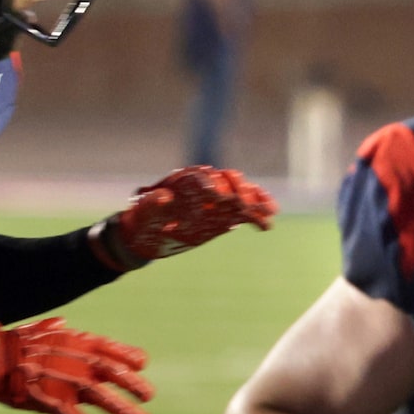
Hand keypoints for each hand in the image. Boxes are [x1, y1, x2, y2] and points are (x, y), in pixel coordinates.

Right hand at [0, 320, 153, 413]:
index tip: (142, 364)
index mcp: (74, 342)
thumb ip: (55, 329)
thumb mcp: (37, 331)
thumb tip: (62, 323)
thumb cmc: (10, 345)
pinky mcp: (53, 401)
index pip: (108, 348)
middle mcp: (76, 361)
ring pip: (103, 397)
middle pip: (113, 372)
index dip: (127, 356)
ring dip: (124, 411)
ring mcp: (67, 382)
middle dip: (133, 385)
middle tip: (148, 397)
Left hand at [98, 166, 277, 266]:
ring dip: (257, 201)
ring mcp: (217, 202)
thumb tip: (164, 197)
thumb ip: (151, 204)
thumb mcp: (143, 213)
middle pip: (228, 182)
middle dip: (239, 191)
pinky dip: (257, 218)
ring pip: (242, 195)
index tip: (220, 198)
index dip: (213, 184)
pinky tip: (266, 226)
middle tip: (246, 205)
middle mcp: (204, 187)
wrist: (148, 236)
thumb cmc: (143, 221)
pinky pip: (245, 214)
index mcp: (184, 181)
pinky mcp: (224, 217)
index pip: (203, 177)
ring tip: (270, 210)